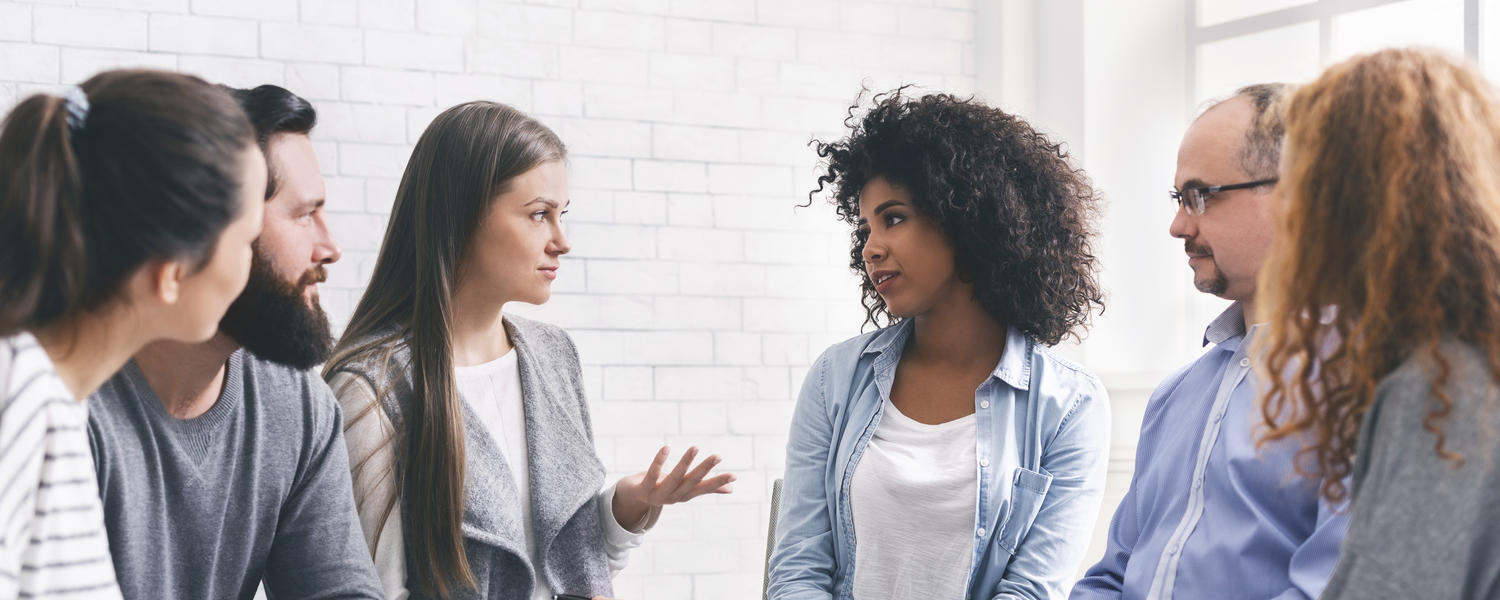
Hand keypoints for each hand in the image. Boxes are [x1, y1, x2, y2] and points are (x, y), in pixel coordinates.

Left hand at [612, 446, 735, 529]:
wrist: (632, 498)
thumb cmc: (663, 488)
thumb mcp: (685, 488)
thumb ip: (707, 488)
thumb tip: (731, 490)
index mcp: (685, 495)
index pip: (704, 489)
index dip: (718, 483)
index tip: (734, 476)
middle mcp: (673, 496)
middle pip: (691, 482)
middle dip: (704, 469)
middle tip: (718, 456)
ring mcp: (658, 494)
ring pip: (673, 478)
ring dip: (685, 463)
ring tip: (695, 447)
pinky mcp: (643, 489)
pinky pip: (652, 474)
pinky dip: (659, 461)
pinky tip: (666, 448)